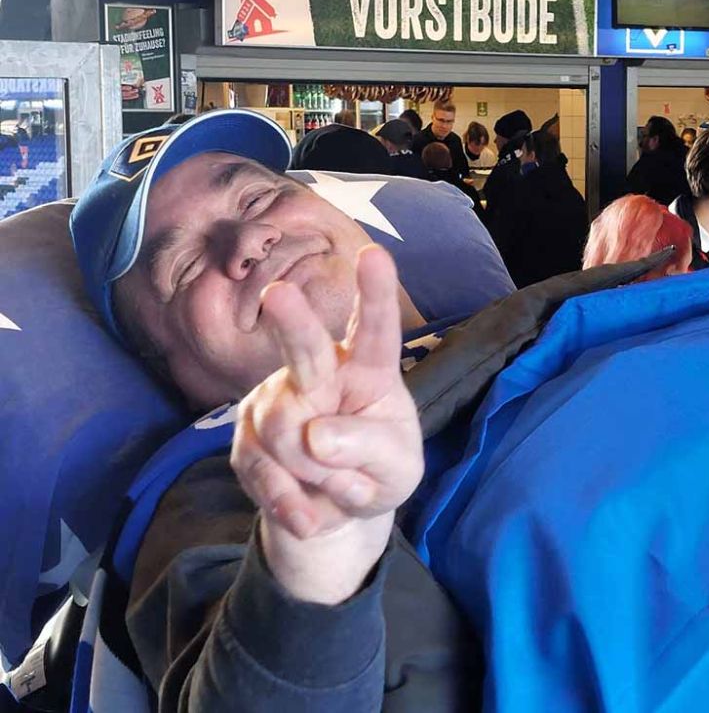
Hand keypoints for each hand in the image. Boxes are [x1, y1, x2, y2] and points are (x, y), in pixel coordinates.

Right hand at [231, 245, 422, 603]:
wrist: (334, 519)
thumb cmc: (377, 475)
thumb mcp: (398, 471)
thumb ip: (371, 450)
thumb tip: (317, 436)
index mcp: (369, 370)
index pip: (375, 331)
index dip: (374, 294)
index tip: (373, 254)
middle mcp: (319, 373)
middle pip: (305, 346)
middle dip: (291, 320)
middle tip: (277, 293)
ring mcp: (276, 401)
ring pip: (285, 431)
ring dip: (317, 474)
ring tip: (334, 484)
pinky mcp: (245, 438)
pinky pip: (262, 470)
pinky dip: (291, 501)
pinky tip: (309, 511)